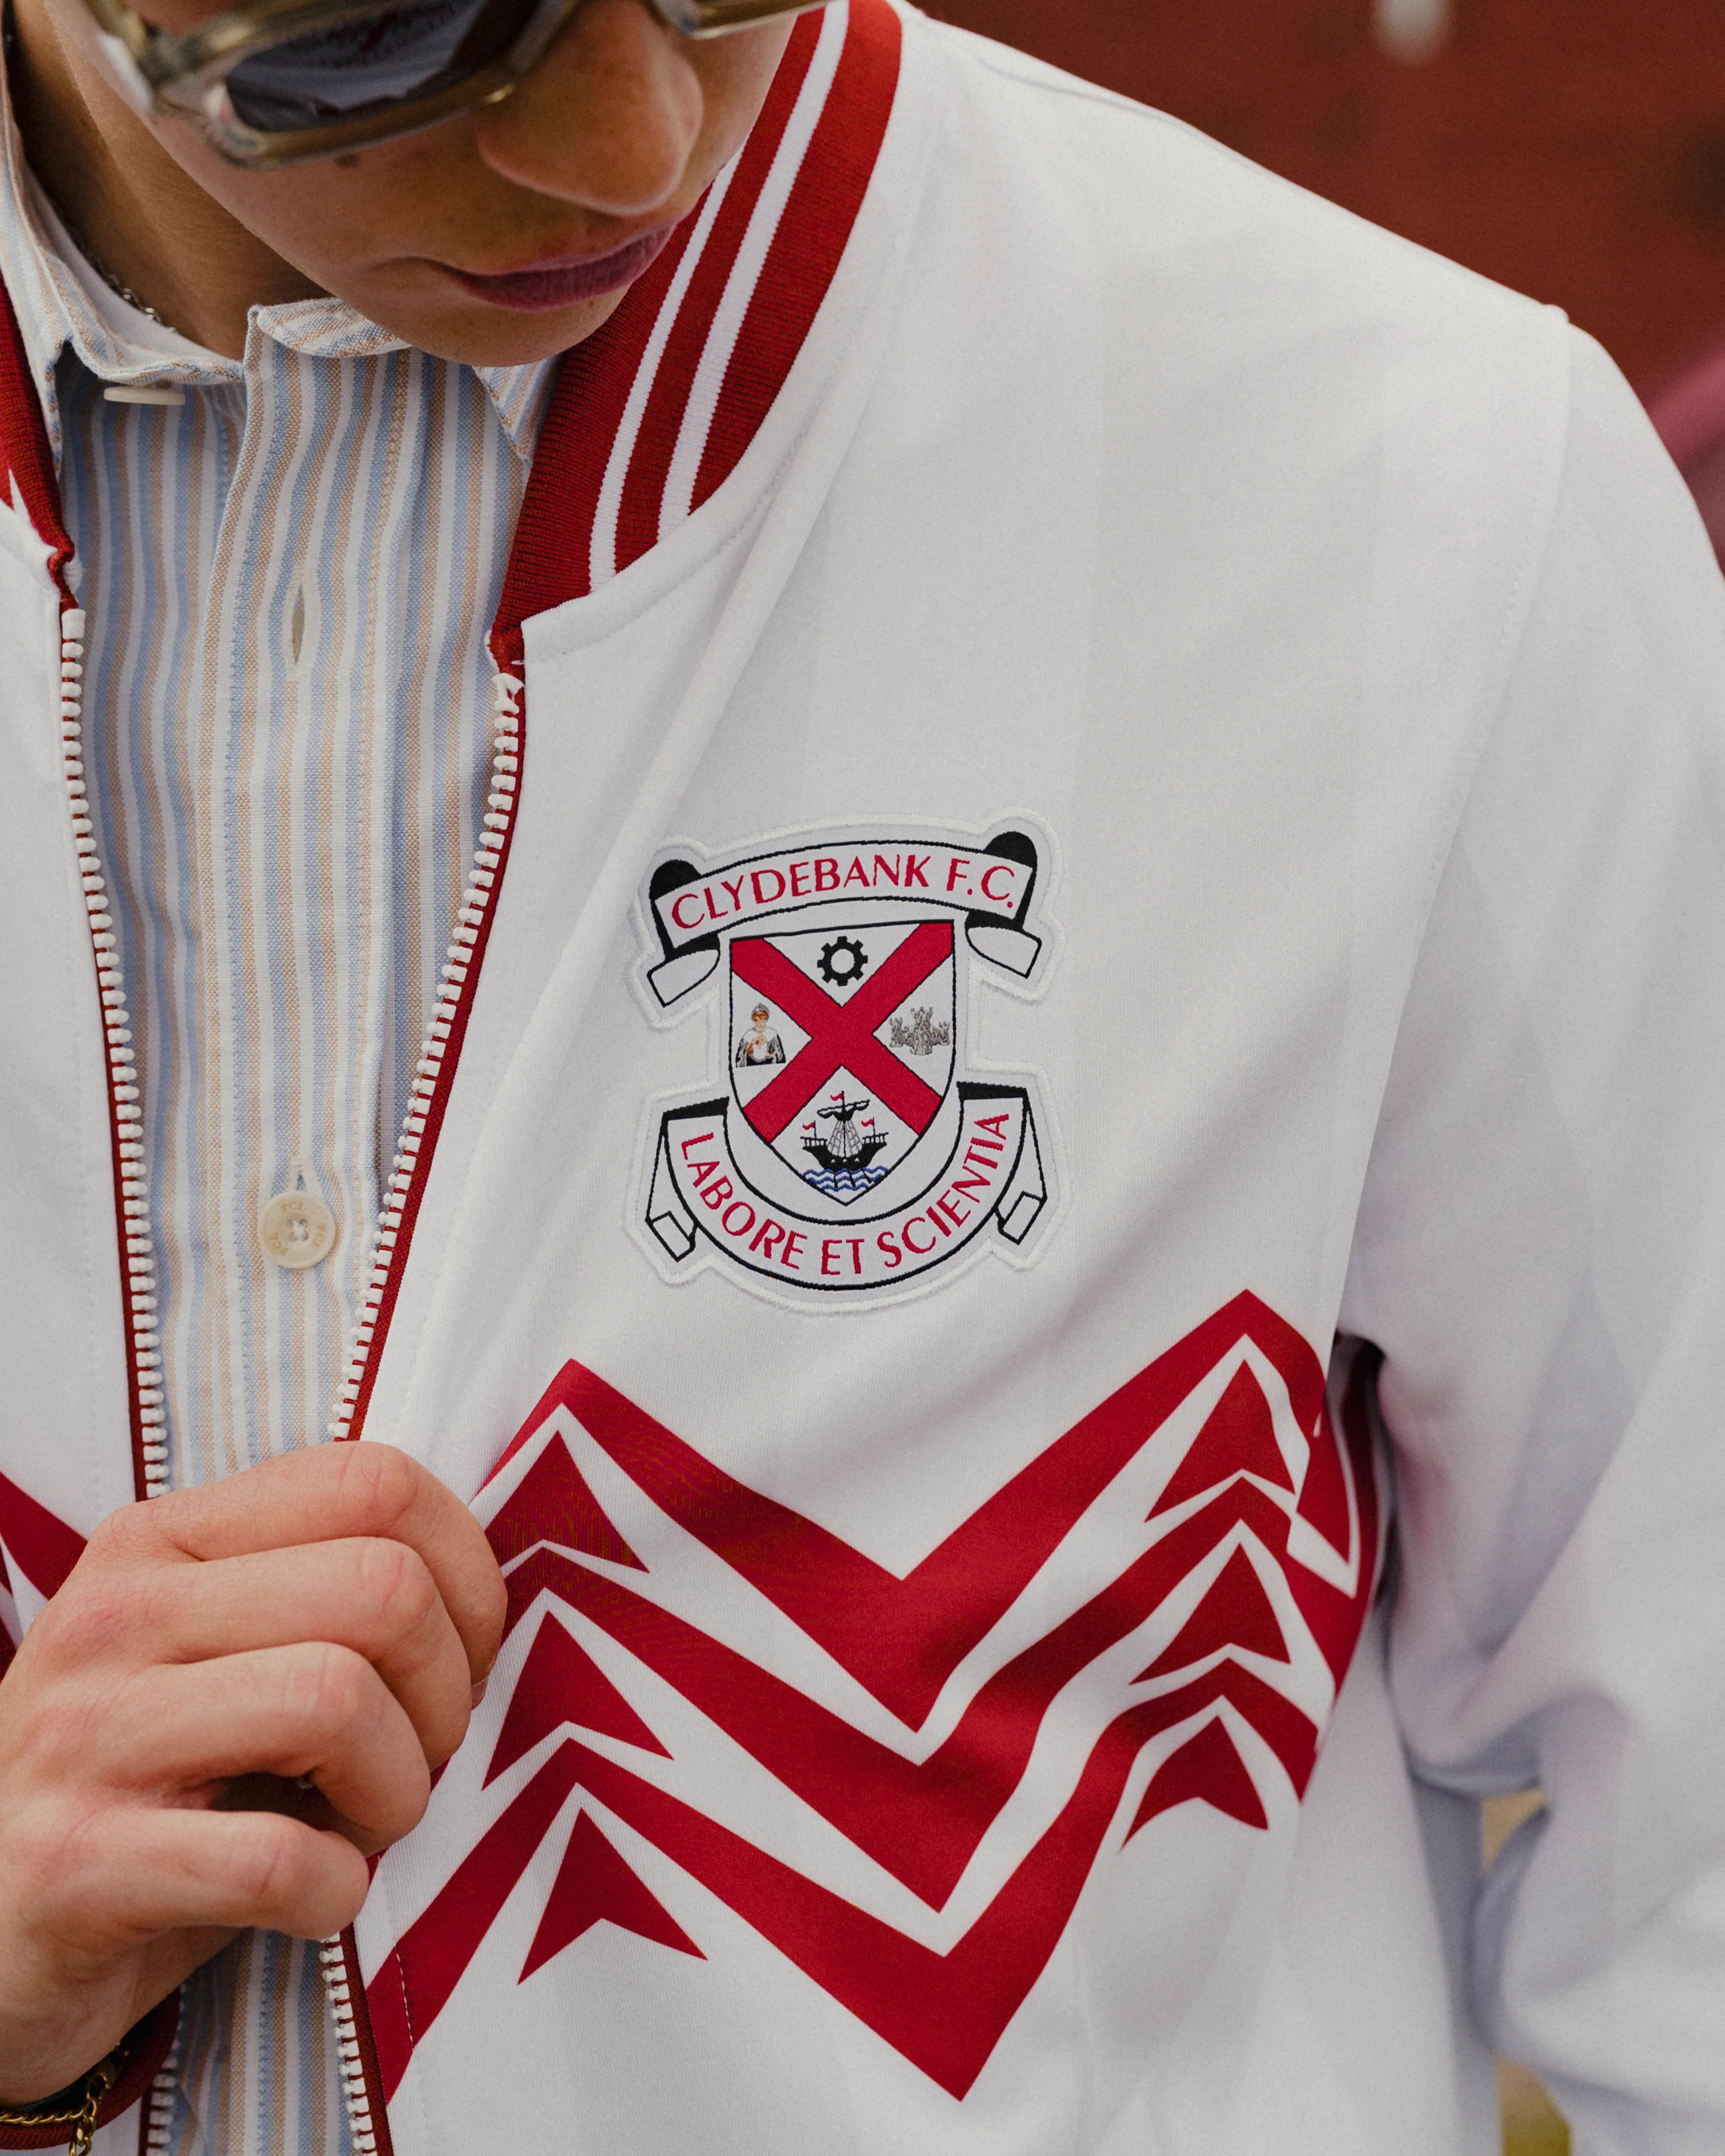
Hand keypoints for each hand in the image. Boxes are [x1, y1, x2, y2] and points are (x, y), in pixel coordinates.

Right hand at [0, 1443, 504, 2103]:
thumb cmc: (156, 1786)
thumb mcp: (230, 1654)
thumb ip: (329, 1594)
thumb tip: (486, 1599)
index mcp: (166, 1537)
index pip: (377, 1481)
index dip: (466, 1577)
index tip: (458, 1659)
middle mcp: (117, 1612)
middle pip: (382, 1589)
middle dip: (443, 1694)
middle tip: (415, 1759)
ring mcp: (85, 1734)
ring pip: (337, 1702)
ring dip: (398, 1791)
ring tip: (362, 1825)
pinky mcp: (73, 1863)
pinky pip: (276, 1858)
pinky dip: (335, 1891)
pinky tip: (315, 1897)